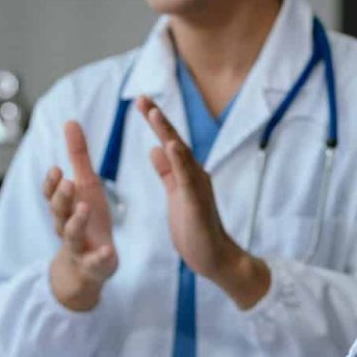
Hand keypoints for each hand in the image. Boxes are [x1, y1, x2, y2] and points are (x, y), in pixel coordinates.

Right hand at [45, 121, 118, 310]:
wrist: (87, 265)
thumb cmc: (87, 219)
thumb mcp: (85, 186)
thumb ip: (78, 156)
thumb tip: (70, 121)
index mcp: (64, 207)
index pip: (51, 194)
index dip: (51, 183)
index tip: (57, 169)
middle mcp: (66, 225)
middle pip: (58, 211)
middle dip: (61, 197)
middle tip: (69, 182)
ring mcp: (78, 246)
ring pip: (71, 235)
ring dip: (76, 222)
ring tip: (84, 208)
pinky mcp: (94, 264)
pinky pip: (95, 261)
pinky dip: (100, 257)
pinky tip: (108, 251)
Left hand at [137, 96, 269, 309]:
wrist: (214, 258)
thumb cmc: (195, 229)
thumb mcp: (176, 195)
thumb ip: (168, 172)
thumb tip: (155, 149)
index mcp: (186, 173)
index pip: (169, 142)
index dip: (156, 122)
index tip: (141, 101)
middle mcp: (194, 174)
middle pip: (174, 140)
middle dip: (159, 119)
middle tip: (142, 97)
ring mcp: (197, 187)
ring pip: (181, 154)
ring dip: (167, 132)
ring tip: (153, 112)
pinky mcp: (196, 202)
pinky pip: (186, 178)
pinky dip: (178, 160)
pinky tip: (169, 145)